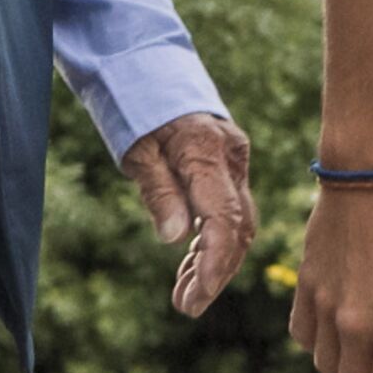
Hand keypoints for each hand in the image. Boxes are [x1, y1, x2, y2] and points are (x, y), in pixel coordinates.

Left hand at [120, 111, 255, 316]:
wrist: (147, 67)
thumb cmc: (134, 106)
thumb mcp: (136, 151)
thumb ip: (159, 193)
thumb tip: (175, 239)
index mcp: (206, 152)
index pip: (225, 220)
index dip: (215, 265)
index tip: (195, 299)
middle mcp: (231, 157)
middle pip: (238, 227)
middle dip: (216, 272)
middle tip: (186, 306)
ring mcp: (234, 160)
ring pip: (236, 222)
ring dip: (213, 261)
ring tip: (183, 296)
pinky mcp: (227, 164)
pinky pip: (228, 208)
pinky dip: (211, 239)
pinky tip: (189, 265)